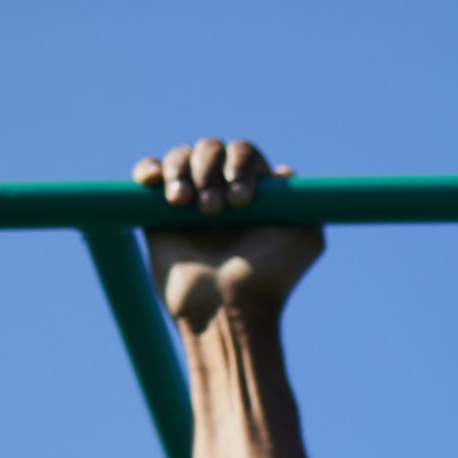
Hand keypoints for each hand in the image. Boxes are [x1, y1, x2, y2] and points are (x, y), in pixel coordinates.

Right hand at [134, 138, 324, 329]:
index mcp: (256, 193)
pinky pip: (150, 174)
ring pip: (181, 156)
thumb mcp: (305, 238)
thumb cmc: (268, 277)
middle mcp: (223, 192)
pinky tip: (153, 183)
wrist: (225, 309)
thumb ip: (308, 201)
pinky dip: (150, 169)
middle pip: (211, 148)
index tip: (241, 201)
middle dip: (209, 170)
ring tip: (184, 204)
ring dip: (181, 169)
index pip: (244, 154)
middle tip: (213, 210)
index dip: (240, 165)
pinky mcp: (157, 215)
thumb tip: (284, 172)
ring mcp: (191, 202)